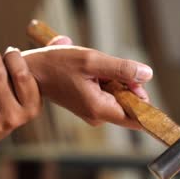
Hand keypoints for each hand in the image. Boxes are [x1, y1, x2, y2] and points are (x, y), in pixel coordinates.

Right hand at [22, 46, 152, 128]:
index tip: (142, 85)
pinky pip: (109, 93)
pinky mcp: (90, 105)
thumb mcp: (91, 60)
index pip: (136, 118)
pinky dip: (105, 80)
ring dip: (114, 79)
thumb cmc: (56, 65)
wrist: (32, 71)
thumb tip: (146, 75)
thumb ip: (121, 69)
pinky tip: (90, 72)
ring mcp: (94, 111)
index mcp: (99, 108)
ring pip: (119, 96)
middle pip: (129, 103)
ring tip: (93, 69)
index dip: (145, 103)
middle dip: (127, 84)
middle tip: (108, 69)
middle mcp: (98, 115)